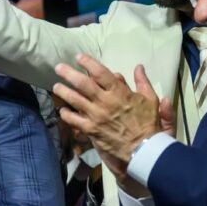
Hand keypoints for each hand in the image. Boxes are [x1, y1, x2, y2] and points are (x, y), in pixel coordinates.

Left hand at [54, 55, 161, 186]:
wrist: (144, 148)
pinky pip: (73, 120)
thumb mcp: (150, 99)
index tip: (78, 57)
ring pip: (74, 100)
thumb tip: (138, 66)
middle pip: (82, 83)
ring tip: (56, 86)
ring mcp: (95, 116)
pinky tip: (62, 110)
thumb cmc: (147, 122)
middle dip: (68, 73)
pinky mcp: (91, 129)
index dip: (88, 62)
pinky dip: (66, 114)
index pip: (100, 72)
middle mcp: (104, 101)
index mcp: (119, 92)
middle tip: (58, 67)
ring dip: (63, 91)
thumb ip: (143, 82)